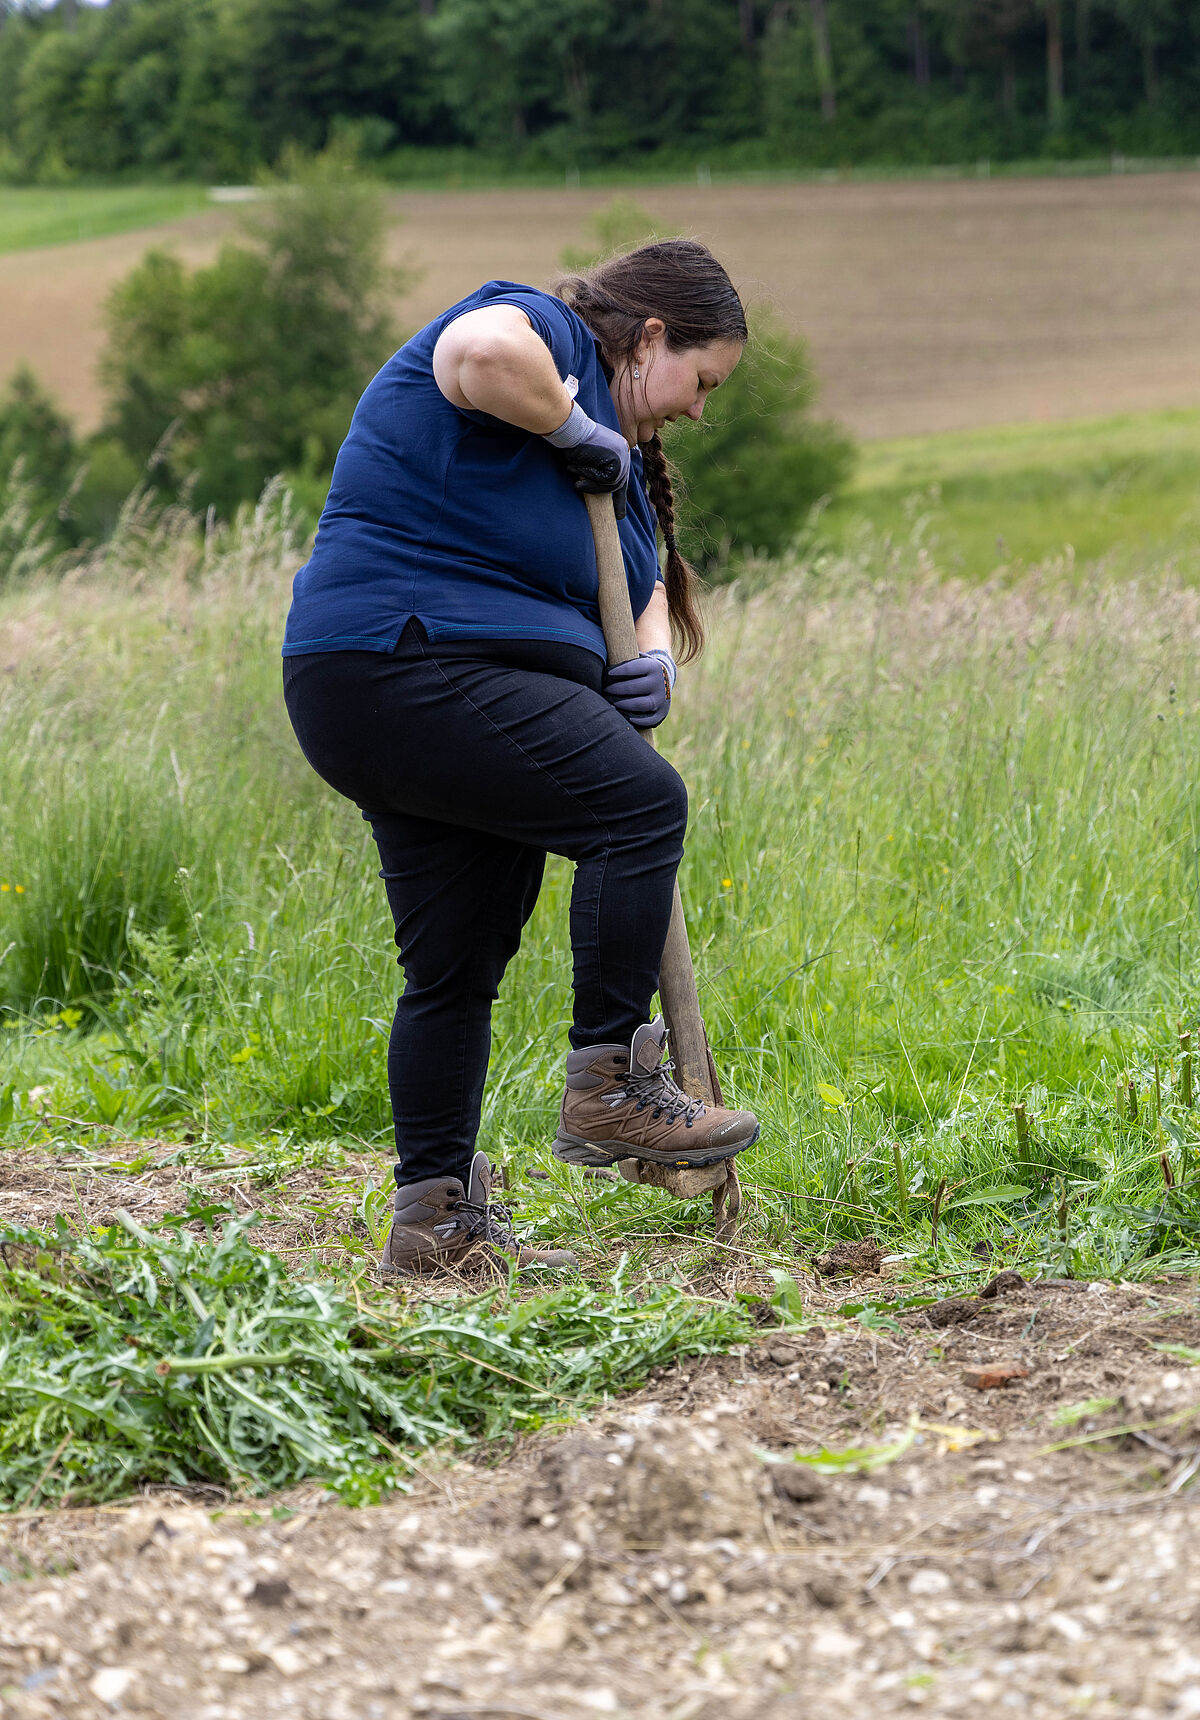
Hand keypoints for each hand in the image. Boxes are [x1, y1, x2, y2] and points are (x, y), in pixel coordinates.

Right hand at [542, 402, 629, 519]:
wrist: (570, 429)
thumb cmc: (573, 443)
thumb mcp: (588, 459)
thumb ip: (597, 472)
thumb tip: (599, 493)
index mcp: (619, 449)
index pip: (622, 476)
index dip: (621, 496)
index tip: (621, 514)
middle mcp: (624, 451)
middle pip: (620, 482)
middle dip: (618, 500)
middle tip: (619, 516)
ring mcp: (623, 455)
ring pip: (612, 483)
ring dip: (592, 485)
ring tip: (577, 483)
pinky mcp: (617, 459)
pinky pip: (606, 479)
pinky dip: (591, 478)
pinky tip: (579, 471)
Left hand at [602, 651, 675, 729]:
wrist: (665, 681)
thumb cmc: (643, 671)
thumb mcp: (639, 662)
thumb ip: (625, 663)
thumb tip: (604, 669)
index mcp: (653, 667)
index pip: (632, 668)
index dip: (618, 671)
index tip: (607, 674)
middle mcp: (660, 683)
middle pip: (634, 687)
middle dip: (617, 689)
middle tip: (605, 690)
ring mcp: (662, 699)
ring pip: (641, 704)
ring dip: (624, 704)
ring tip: (612, 703)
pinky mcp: (662, 713)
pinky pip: (649, 720)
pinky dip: (637, 721)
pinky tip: (626, 718)